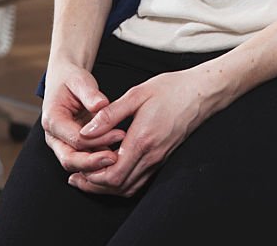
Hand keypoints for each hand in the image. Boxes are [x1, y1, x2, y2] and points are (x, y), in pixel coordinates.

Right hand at [41, 61, 125, 176]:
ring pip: (76, 163)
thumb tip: (101, 105)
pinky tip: (116, 156)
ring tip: (119, 158)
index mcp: (52, 120)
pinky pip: (84, 158)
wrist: (65, 80)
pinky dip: (98, 160)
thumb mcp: (80, 80)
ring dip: (97, 164)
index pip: (75, 138)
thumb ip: (90, 93)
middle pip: (70, 159)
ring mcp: (61, 143)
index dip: (98, 140)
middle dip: (93, 162)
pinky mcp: (72, 145)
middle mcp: (53, 136)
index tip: (119, 134)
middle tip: (116, 158)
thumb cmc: (71, 79)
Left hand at [68, 67, 217, 197]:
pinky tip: (112, 172)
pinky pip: (139, 181)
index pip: (113, 173)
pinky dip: (122, 183)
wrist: (201, 93)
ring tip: (88, 177)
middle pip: (118, 186)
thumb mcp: (137, 94)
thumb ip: (110, 114)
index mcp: (142, 140)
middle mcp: (152, 155)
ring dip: (106, 186)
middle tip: (75, 177)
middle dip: (94, 185)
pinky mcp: (163, 158)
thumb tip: (86, 132)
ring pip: (129, 187)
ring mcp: (159, 159)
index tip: (76, 167)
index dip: (92, 175)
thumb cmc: (170, 89)